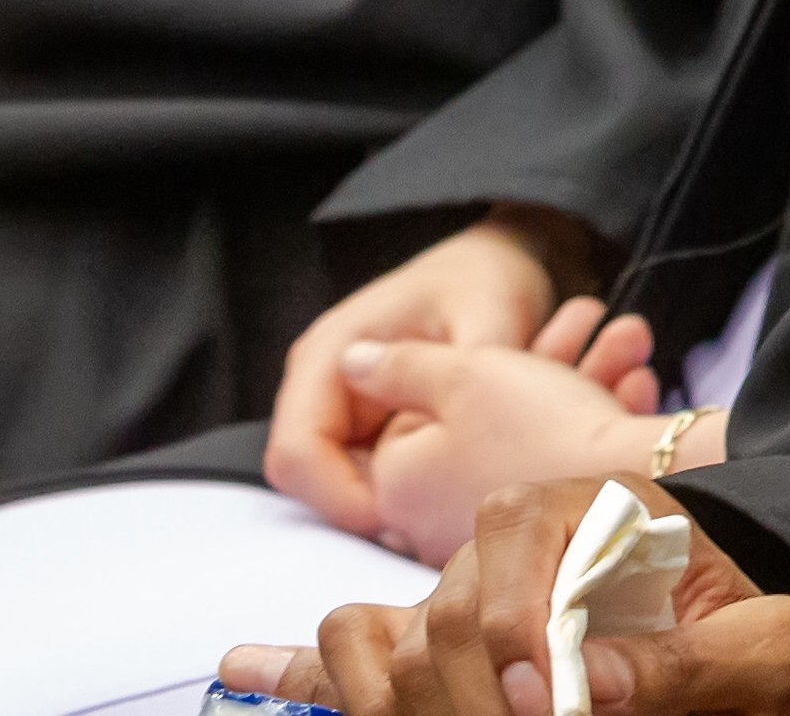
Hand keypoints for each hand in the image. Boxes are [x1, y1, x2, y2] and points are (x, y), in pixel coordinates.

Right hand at [229, 483, 789, 715]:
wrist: (778, 643)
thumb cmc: (777, 638)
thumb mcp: (772, 648)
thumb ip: (696, 661)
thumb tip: (593, 683)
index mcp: (589, 515)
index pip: (507, 563)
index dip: (522, 645)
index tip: (559, 706)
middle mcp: (514, 549)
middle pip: (440, 620)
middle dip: (475, 698)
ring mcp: (475, 603)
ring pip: (384, 646)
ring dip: (402, 702)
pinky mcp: (456, 656)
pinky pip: (360, 652)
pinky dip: (298, 667)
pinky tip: (242, 663)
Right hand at [268, 216, 585, 538]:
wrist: (492, 265)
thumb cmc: (485, 284)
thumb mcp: (486, 322)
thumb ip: (454, 379)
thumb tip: (413, 441)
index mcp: (329, 353)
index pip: (296, 455)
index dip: (340, 500)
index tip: (402, 520)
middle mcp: (319, 384)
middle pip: (308, 482)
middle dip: (365, 510)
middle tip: (430, 524)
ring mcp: (336, 407)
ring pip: (335, 490)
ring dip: (385, 506)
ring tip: (446, 505)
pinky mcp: (361, 428)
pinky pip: (364, 483)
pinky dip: (400, 497)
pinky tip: (448, 490)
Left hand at [343, 309, 670, 566]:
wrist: (637, 485)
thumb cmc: (538, 426)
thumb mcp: (458, 371)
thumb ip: (394, 365)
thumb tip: (351, 362)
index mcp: (397, 485)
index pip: (405, 413)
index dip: (459, 373)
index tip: (514, 347)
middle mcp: (431, 526)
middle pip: (471, 423)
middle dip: (530, 367)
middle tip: (583, 325)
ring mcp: (486, 541)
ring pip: (521, 440)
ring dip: (573, 382)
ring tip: (625, 342)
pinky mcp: (538, 549)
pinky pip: (550, 472)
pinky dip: (585, 429)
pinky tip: (631, 386)